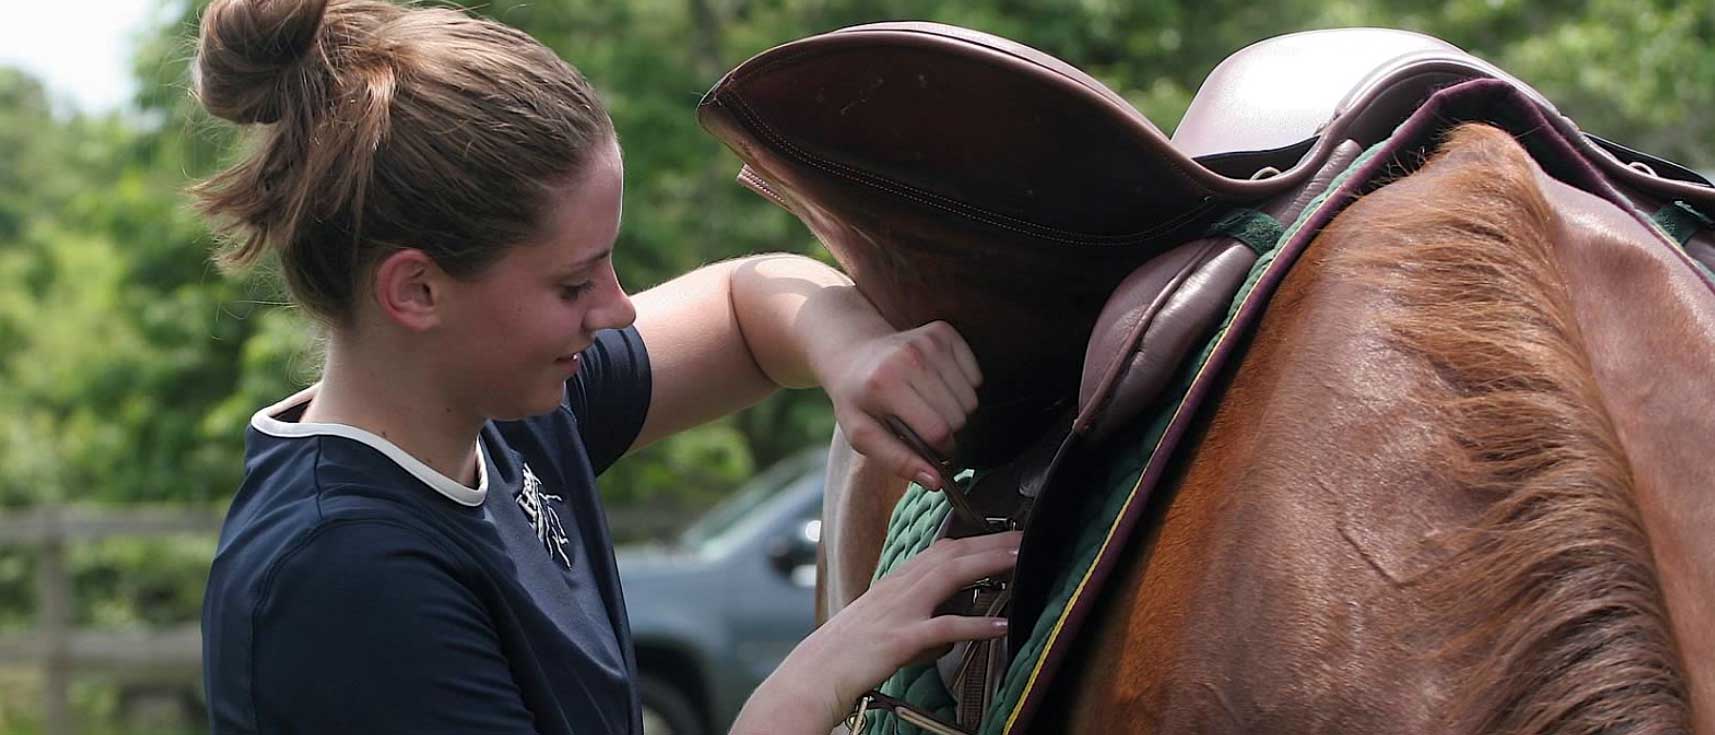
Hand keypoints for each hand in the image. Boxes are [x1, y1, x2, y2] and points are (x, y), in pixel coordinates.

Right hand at [732, 531, 1021, 733]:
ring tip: (1022, 560)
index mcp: (895, 583)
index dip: (975, 539)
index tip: (1005, 534)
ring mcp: (899, 612)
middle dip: (991, 541)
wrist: (812, 676)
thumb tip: (952, 622)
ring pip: (950, 576)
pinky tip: (1001, 627)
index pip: (941, 550)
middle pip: (952, 553)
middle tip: (1026, 536)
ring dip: (989, 564)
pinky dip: (975, 625)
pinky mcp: (899, 640)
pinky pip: (943, 628)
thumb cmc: (845, 654)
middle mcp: (898, 589)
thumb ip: (916, 615)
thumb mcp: (883, 624)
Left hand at [822, 321, 981, 488]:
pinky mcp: (944, 333)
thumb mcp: (862, 434)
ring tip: (929, 406)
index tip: (931, 448)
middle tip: (926, 427)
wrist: (853, 351)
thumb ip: (898, 461)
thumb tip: (937, 482)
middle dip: (948, 431)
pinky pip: (975, 376)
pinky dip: (962, 388)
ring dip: (956, 410)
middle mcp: (910, 357)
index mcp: (886, 385)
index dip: (940, 449)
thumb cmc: (857, 398)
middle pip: (958, 416)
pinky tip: (937, 386)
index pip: (937, 430)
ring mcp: (929, 341)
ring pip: (970, 398)